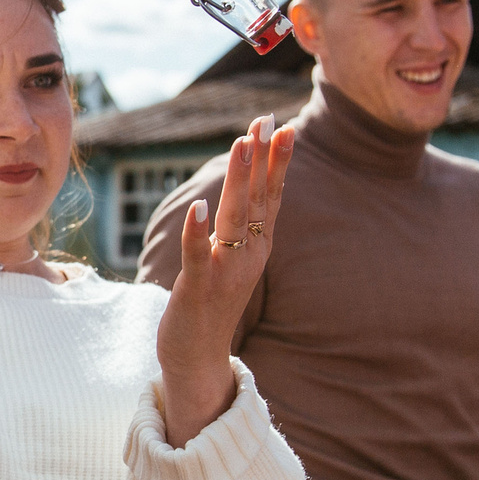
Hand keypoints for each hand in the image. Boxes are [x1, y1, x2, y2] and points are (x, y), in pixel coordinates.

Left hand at [155, 116, 292, 445]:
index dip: (276, 160)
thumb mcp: (232, 258)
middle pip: (257, 199)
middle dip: (262, 158)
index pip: (270, 195)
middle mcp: (248, 256)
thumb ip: (240, 224)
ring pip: (232, 220)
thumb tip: (248, 184)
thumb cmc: (212, 302)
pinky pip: (198, 256)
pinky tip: (199, 206)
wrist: (198, 360)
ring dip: (237, 181)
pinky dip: (198, 232)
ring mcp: (225, 273)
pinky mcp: (197, 290)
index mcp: (257, 246)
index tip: (281, 124)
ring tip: (241, 145)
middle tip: (267, 119)